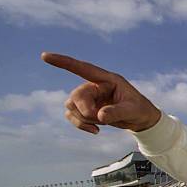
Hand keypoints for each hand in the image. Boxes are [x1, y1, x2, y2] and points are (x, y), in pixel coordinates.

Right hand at [41, 52, 160, 133]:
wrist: (141, 120)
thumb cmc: (140, 110)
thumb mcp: (133, 111)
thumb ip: (117, 112)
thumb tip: (100, 116)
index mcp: (107, 79)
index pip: (83, 68)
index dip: (64, 62)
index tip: (45, 56)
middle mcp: (95, 86)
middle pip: (76, 95)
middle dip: (85, 110)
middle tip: (98, 120)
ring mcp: (89, 97)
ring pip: (71, 106)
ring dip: (82, 118)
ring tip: (100, 125)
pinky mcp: (86, 108)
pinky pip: (72, 115)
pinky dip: (80, 124)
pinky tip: (95, 130)